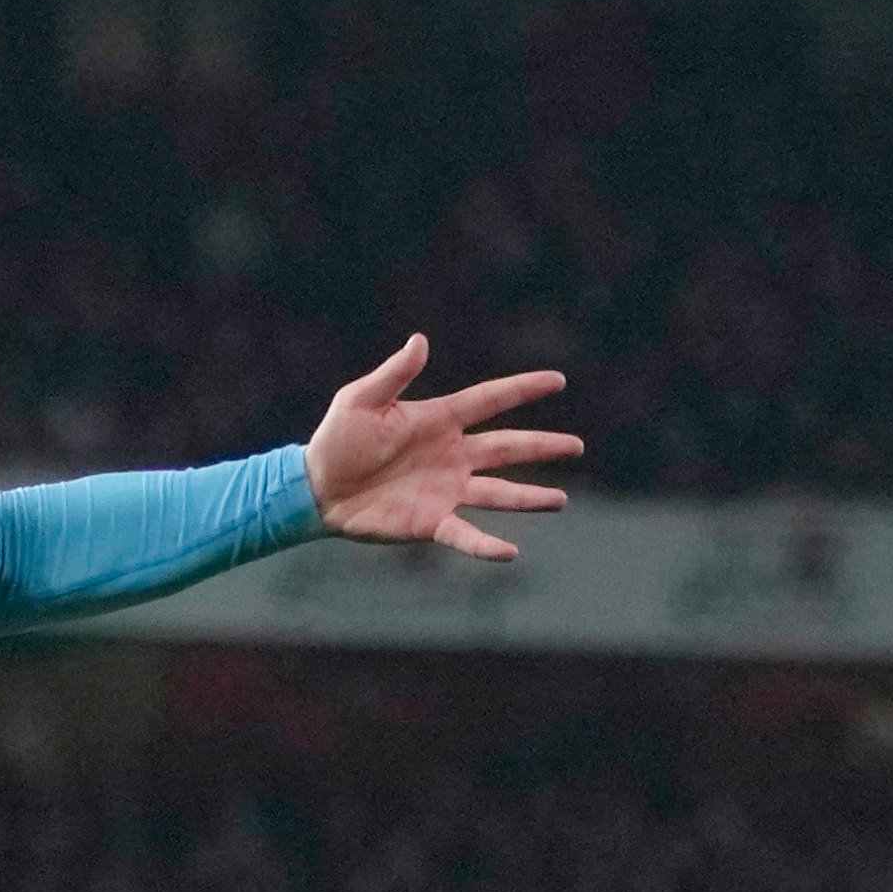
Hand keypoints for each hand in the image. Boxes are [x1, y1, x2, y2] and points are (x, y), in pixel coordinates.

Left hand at [303, 336, 579, 561]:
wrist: (316, 488)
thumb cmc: (336, 439)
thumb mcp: (361, 400)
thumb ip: (395, 374)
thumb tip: (420, 340)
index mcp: (439, 420)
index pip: (490, 400)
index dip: (523, 389)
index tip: (558, 380)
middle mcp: (451, 454)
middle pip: (508, 448)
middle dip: (543, 446)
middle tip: (577, 445)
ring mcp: (445, 490)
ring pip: (499, 492)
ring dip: (530, 497)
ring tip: (561, 500)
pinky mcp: (430, 521)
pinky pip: (465, 534)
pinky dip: (487, 545)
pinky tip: (511, 551)